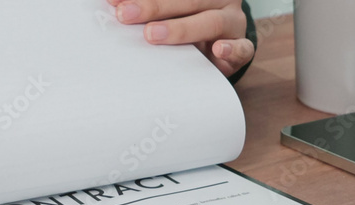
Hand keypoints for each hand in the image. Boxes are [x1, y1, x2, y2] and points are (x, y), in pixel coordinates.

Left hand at [109, 0, 254, 76]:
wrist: (217, 48)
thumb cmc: (186, 24)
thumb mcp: (168, 12)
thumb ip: (147, 9)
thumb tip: (112, 4)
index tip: (114, 1)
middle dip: (154, 6)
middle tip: (125, 14)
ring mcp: (232, 22)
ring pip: (211, 22)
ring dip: (180, 28)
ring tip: (152, 35)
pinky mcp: (241, 47)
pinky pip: (242, 48)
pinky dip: (231, 49)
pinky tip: (217, 49)